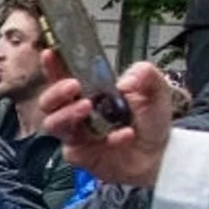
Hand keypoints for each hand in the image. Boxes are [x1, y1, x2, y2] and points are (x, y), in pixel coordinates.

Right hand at [39, 53, 173, 188]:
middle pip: (47, 103)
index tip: (50, 53)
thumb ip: (146, 75)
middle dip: (55, 92)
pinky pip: (80, 148)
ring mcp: (75, 134)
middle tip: (73, 86)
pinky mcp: (80, 155)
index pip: (63, 76)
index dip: (52, 66)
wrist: (160, 154)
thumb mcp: (157, 90)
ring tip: (87, 107)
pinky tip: (125, 135)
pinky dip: (106, 138)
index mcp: (89, 91)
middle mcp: (76, 112)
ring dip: (67, 114)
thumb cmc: (150, 121)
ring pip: (53, 124)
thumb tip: (127, 80)